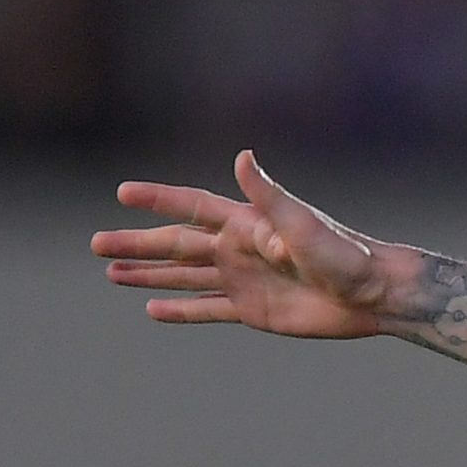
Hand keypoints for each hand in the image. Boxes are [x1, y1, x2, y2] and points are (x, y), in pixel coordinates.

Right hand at [91, 151, 416, 337]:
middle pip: (177, 244)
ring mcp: (244, 280)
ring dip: (148, 274)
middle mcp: (240, 249)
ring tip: (111, 272)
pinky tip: (152, 307)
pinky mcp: (252, 310)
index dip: (159, 200)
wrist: (372, 294)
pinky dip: (180, 309)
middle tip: (95, 243)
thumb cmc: (342, 254)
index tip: (123, 193)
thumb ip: (266, 194)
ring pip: (184, 276)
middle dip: (137, 243)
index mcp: (248, 224)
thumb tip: (242, 156)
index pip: (193, 206)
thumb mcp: (300, 222)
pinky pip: (206, 309)